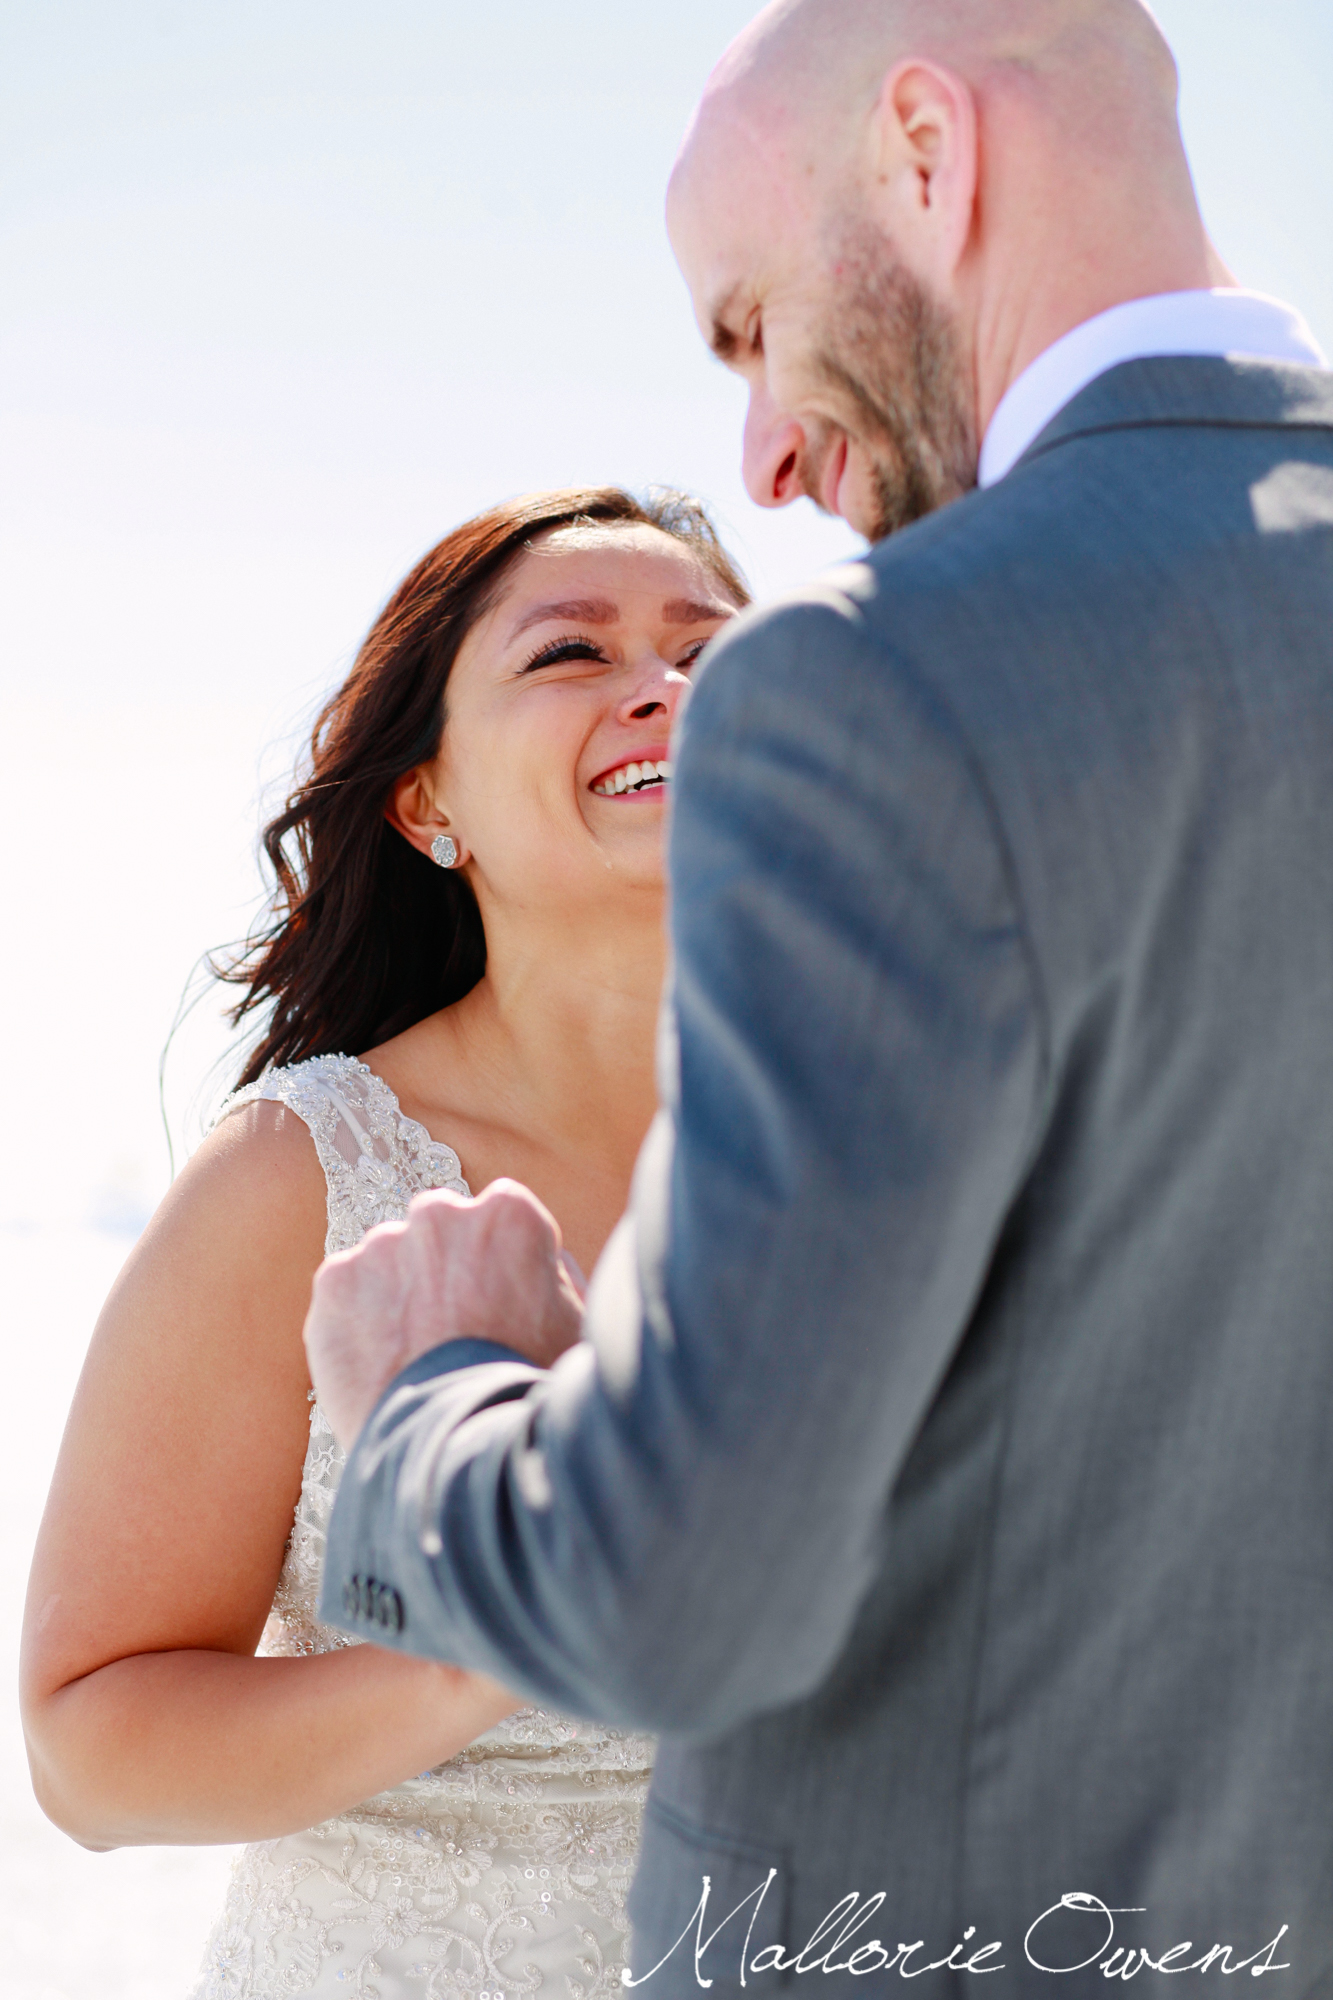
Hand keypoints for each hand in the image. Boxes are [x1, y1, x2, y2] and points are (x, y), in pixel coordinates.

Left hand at [303, 1179, 585, 1447]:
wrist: (461, 1451)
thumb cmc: (530, 1391)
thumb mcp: (576, 1326)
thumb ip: (556, 1275)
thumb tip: (545, 1258)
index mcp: (508, 1214)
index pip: (499, 1215)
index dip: (500, 1263)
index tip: (498, 1303)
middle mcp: (440, 1214)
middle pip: (438, 1230)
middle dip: (443, 1268)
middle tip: (452, 1332)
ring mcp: (381, 1246)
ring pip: (388, 1262)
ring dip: (398, 1295)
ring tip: (415, 1360)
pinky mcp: (335, 1283)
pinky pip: (346, 1295)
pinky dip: (357, 1325)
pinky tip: (382, 1368)